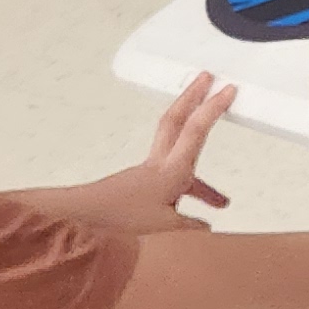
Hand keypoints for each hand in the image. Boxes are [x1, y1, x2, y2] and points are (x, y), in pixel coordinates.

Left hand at [27, 74, 232, 235]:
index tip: (227, 89)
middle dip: (193, 98)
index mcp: (170, 171)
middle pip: (177, 121)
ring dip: (200, 171)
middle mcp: (158, 165)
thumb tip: (205, 227)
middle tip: (207, 80)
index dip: (213, 108)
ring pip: (178, 158)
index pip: (196, 130)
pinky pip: (170, 184)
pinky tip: (188, 221)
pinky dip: (186, 197)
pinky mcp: (137, 188)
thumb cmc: (119, 219)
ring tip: (219, 200)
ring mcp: (147, 175)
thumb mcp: (165, 228)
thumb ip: (190, 226)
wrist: (80, 219)